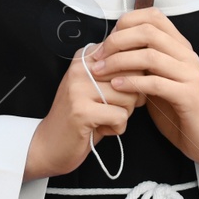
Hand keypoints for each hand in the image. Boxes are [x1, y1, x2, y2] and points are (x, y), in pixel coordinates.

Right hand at [24, 44, 140, 180]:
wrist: (49, 145)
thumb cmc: (80, 117)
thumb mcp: (96, 87)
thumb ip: (116, 72)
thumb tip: (149, 64)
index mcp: (84, 58)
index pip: (127, 53)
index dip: (134, 76)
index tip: (120, 91)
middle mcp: (79, 68)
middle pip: (132, 76)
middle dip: (132, 98)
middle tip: (113, 108)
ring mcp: (78, 89)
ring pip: (129, 97)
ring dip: (124, 114)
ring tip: (104, 118)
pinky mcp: (81, 111)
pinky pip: (120, 116)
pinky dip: (118, 128)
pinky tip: (102, 129)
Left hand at [88, 8, 198, 177]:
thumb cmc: (178, 108)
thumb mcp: (159, 78)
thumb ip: (143, 61)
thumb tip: (112, 47)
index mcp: (180, 46)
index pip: (153, 16)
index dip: (126, 23)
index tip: (108, 40)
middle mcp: (187, 55)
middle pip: (148, 31)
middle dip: (117, 41)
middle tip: (98, 56)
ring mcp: (190, 74)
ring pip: (150, 56)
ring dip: (119, 62)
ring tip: (100, 71)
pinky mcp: (188, 96)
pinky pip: (155, 83)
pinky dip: (132, 82)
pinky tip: (116, 86)